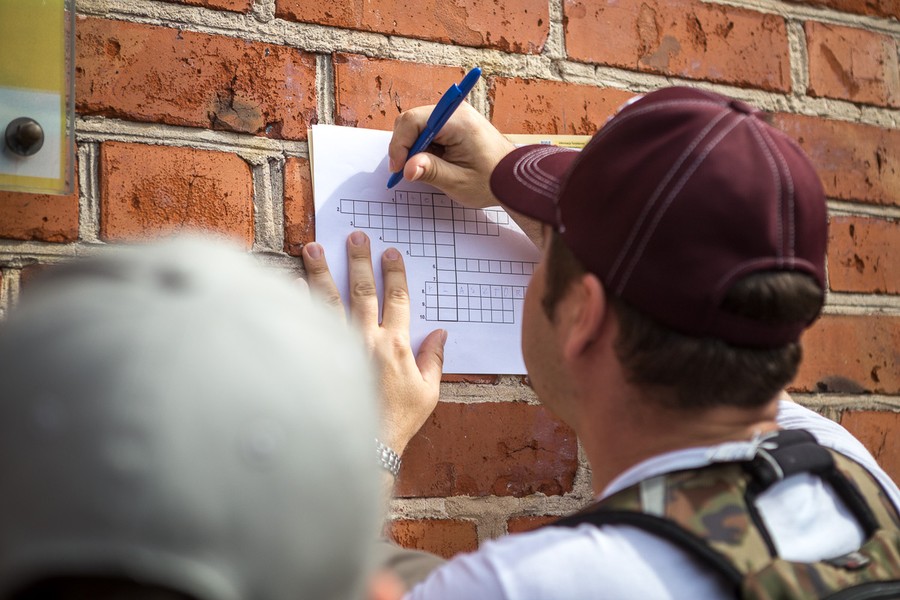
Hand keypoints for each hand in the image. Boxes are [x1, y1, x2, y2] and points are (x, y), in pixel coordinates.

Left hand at [302, 232, 445, 455]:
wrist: (365, 445)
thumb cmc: (398, 422)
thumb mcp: (428, 392)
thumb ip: (434, 359)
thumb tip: (440, 332)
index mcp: (396, 345)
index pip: (396, 299)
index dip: (394, 273)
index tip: (390, 252)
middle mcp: (367, 339)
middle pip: (362, 290)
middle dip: (358, 260)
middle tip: (355, 236)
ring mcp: (340, 347)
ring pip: (329, 299)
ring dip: (321, 270)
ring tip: (312, 246)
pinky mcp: (320, 359)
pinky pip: (307, 323)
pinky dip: (298, 301)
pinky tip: (291, 281)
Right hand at [388, 102, 514, 209]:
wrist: (513, 178)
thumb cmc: (491, 180)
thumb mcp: (458, 182)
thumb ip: (431, 172)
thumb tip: (406, 168)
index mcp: (457, 121)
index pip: (413, 121)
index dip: (400, 145)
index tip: (398, 168)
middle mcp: (455, 111)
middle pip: (412, 120)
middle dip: (404, 146)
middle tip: (405, 171)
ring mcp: (454, 115)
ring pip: (417, 125)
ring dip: (413, 147)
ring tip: (421, 169)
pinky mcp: (454, 123)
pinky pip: (428, 130)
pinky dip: (423, 146)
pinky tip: (430, 163)